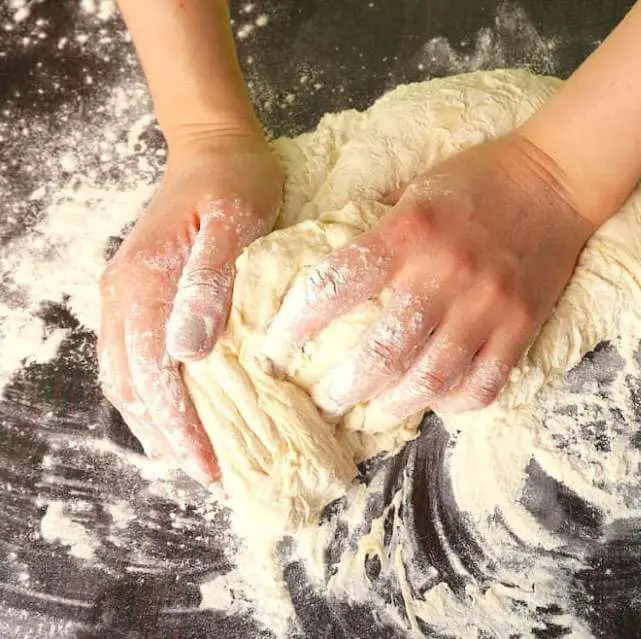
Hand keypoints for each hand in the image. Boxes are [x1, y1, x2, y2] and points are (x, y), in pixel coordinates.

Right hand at [98, 131, 282, 484]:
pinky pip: (132, 357)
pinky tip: (181, 411)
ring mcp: (125, 296)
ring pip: (126, 377)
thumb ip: (210, 282)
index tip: (212, 467)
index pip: (154, 377)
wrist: (214, 145)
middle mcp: (123, 297)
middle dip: (169, 437)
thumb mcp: (235, 223)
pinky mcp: (139, 294)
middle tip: (212, 474)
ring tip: (196, 456)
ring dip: (156, 421)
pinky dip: (153, 394)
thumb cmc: (234, 182)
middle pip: (132, 387)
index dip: (181, 428)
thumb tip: (188, 350)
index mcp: (144, 285)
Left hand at [263, 133, 593, 419]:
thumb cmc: (478, 178)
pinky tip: (435, 402)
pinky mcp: (522, 327)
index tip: (274, 350)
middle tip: (321, 400)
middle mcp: (447, 273)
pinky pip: (484, 384)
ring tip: (371, 412)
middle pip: (382, 352)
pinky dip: (454, 403)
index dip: (295, 325)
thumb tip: (331, 272)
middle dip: (341, 388)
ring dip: (392, 406)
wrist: (558, 179)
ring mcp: (489, 306)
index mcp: (410, 231)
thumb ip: (377, 229)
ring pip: (431, 379)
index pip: (336, 285)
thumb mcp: (414, 186)